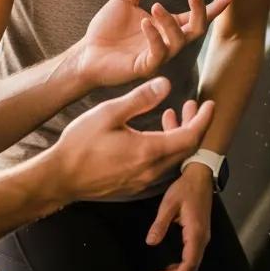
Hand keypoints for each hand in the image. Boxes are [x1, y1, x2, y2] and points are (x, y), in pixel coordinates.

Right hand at [47, 77, 214, 200]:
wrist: (60, 178)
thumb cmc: (80, 144)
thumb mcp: (108, 113)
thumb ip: (139, 100)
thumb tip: (166, 85)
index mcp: (149, 151)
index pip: (190, 137)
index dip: (203, 120)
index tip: (209, 104)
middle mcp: (151, 170)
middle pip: (186, 150)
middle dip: (195, 127)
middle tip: (194, 107)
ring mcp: (143, 181)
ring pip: (173, 159)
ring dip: (179, 138)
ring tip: (173, 116)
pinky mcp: (134, 185)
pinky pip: (160, 167)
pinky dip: (166, 149)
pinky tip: (155, 135)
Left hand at [78, 0, 233, 87]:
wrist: (87, 52)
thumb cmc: (107, 29)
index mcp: (166, 26)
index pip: (195, 17)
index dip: (213, 8)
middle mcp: (167, 41)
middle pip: (196, 29)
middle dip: (200, 13)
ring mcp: (158, 56)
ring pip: (178, 41)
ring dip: (170, 22)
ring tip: (155, 6)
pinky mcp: (145, 67)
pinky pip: (158, 53)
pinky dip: (155, 36)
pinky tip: (146, 22)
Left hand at [146, 100, 214, 270]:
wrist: (200, 173)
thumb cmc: (184, 188)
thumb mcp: (169, 204)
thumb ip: (160, 224)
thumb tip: (150, 243)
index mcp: (195, 232)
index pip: (189, 262)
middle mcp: (202, 236)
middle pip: (191, 265)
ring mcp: (203, 234)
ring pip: (192, 260)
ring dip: (178, 270)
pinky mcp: (200, 230)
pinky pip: (192, 252)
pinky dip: (182, 261)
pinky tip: (170, 263)